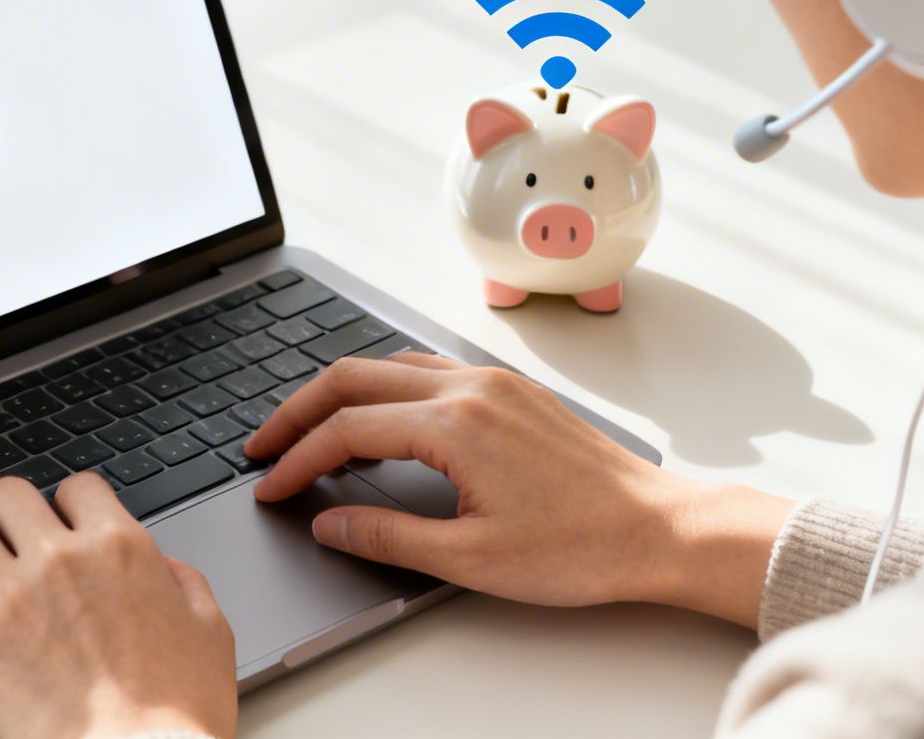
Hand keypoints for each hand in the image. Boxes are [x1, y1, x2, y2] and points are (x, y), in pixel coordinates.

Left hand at [0, 473, 236, 738]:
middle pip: (6, 493)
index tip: (63, 523)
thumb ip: (187, 584)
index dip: (69, 504)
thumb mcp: (210, 632)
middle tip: (7, 537)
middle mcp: (61, 559)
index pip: (76, 486)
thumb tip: (166, 569)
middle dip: (5, 513)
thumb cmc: (177, 712)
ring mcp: (12, 599)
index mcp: (120, 546)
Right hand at [244, 351, 792, 622]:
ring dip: (340, 391)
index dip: (297, 459)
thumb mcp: (471, 559)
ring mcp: (494, 382)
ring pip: (390, 363)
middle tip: (263, 445)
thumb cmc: (582, 546)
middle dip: (299, 410)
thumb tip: (330, 520)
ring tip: (308, 427)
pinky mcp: (513, 391)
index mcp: (455, 425)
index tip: (271, 487)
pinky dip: (384, 384)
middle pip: (354, 376)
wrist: (660, 529)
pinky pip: (428, 367)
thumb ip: (388, 536)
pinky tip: (378, 411)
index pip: (347, 430)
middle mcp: (470, 388)